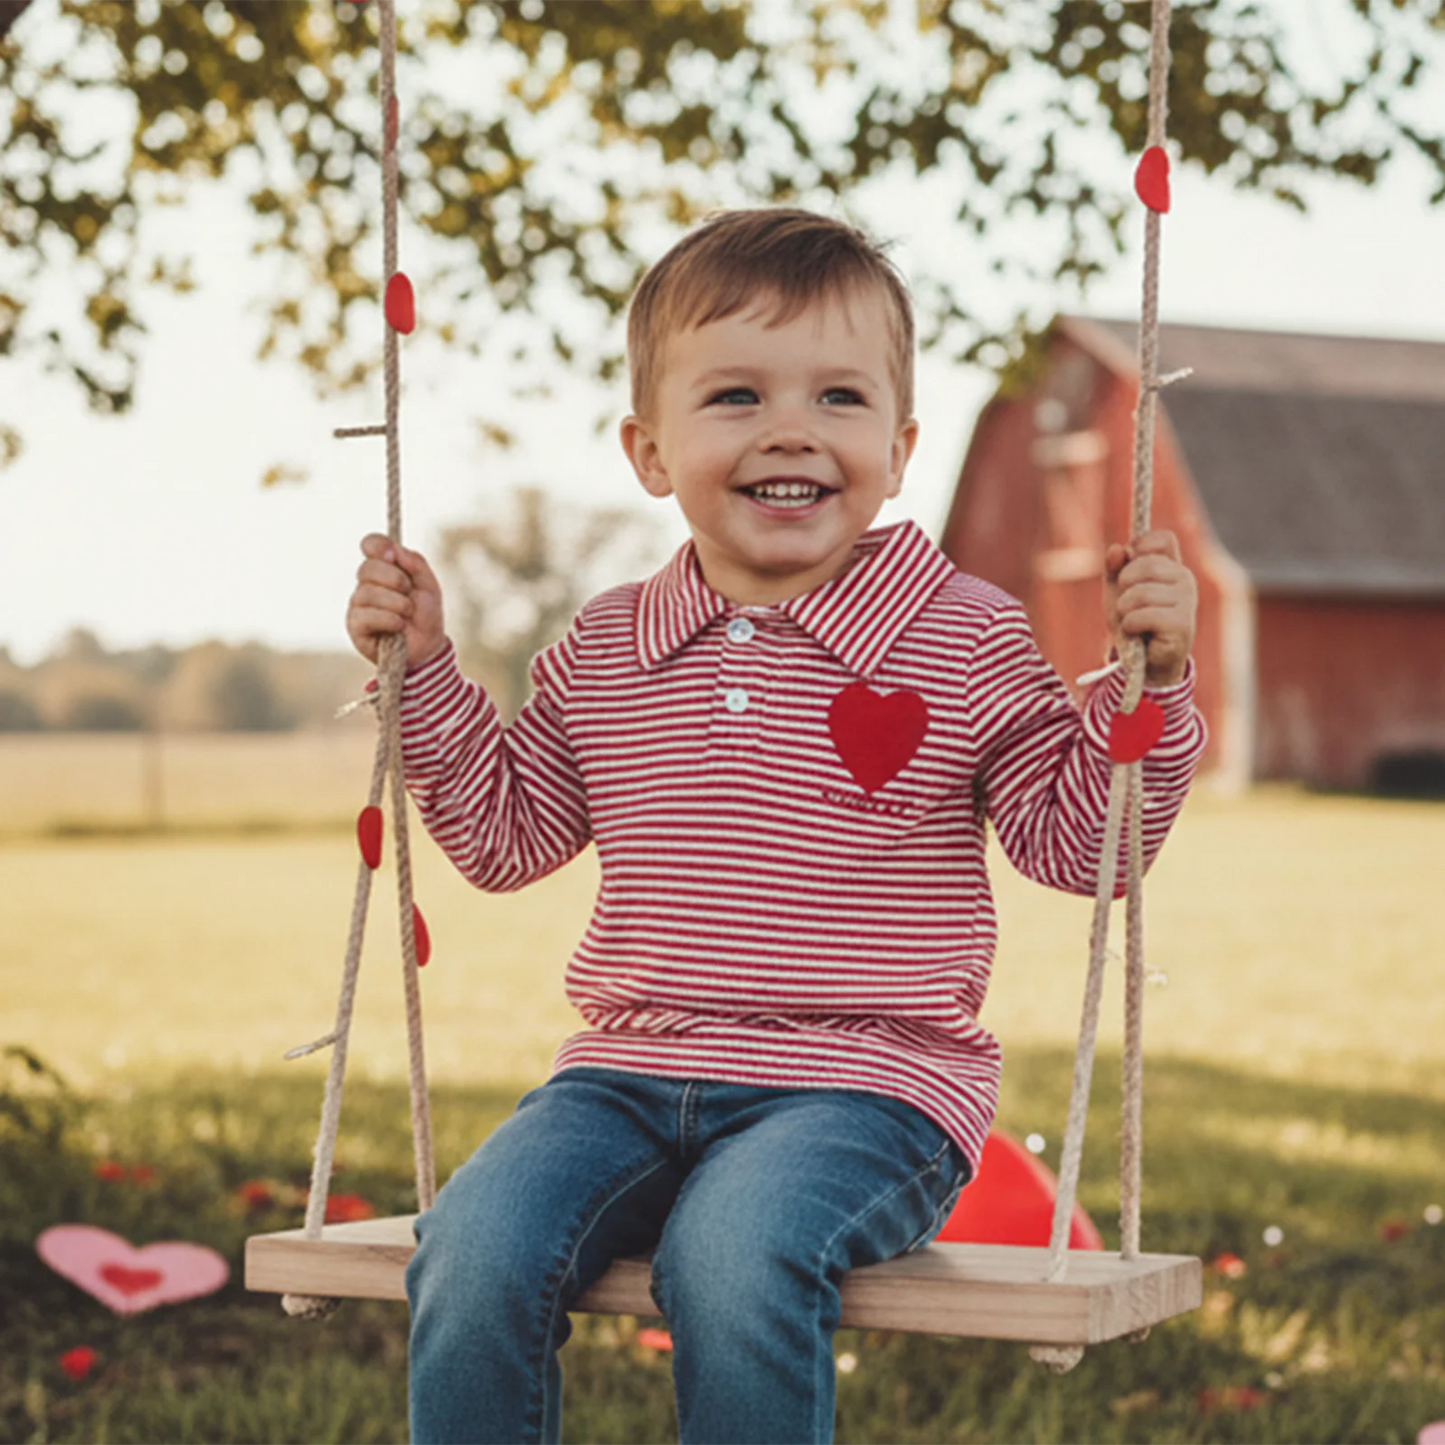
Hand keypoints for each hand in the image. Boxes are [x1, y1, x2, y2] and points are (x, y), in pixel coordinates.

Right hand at [346, 534, 447, 667]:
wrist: (428, 647)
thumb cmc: (426, 614)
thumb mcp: (429, 585)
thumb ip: (415, 563)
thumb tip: (394, 549)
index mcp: (384, 568)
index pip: (370, 544)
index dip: (378, 545)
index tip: (392, 555)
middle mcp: (366, 583)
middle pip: (367, 568)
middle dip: (395, 580)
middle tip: (409, 593)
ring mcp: (358, 604)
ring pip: (367, 592)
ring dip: (396, 603)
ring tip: (407, 614)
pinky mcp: (355, 626)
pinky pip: (365, 615)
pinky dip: (388, 619)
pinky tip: (399, 626)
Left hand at [1103, 530, 1196, 686]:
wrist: (1145, 661)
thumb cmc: (1133, 622)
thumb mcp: (1117, 591)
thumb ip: (1114, 567)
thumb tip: (1118, 548)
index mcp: (1172, 566)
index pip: (1163, 538)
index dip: (1140, 546)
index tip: (1128, 566)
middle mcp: (1185, 579)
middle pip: (1145, 564)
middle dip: (1124, 586)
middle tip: (1126, 605)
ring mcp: (1187, 601)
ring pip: (1140, 592)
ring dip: (1124, 610)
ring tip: (1131, 621)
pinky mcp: (1181, 624)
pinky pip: (1142, 615)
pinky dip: (1129, 626)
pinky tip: (1136, 633)